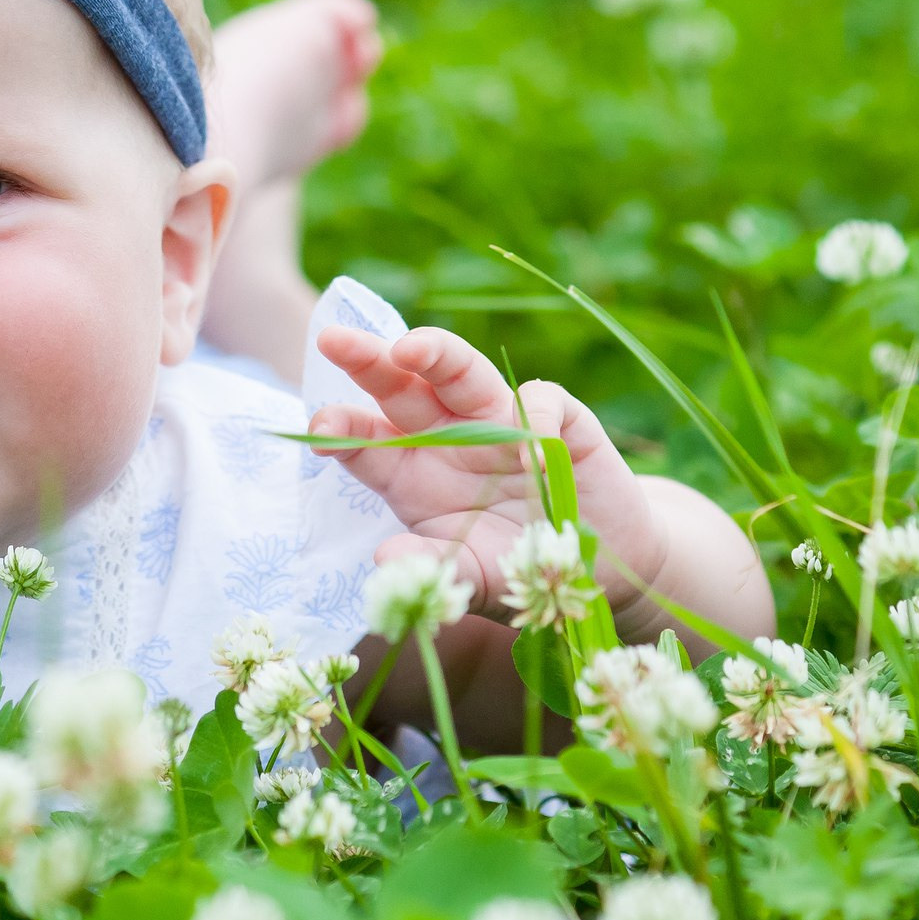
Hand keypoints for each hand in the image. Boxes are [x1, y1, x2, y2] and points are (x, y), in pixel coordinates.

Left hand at [309, 324, 668, 632]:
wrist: (598, 566)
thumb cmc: (518, 566)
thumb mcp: (471, 577)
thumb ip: (431, 567)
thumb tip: (384, 562)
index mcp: (411, 472)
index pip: (365, 441)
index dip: (341, 430)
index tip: (320, 429)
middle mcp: (446, 436)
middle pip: (400, 387)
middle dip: (368, 361)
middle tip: (335, 342)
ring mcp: (498, 420)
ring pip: (460, 371)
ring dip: (436, 353)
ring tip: (409, 348)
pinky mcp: (556, 418)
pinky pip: (538, 399)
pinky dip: (534, 418)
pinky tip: (533, 454)